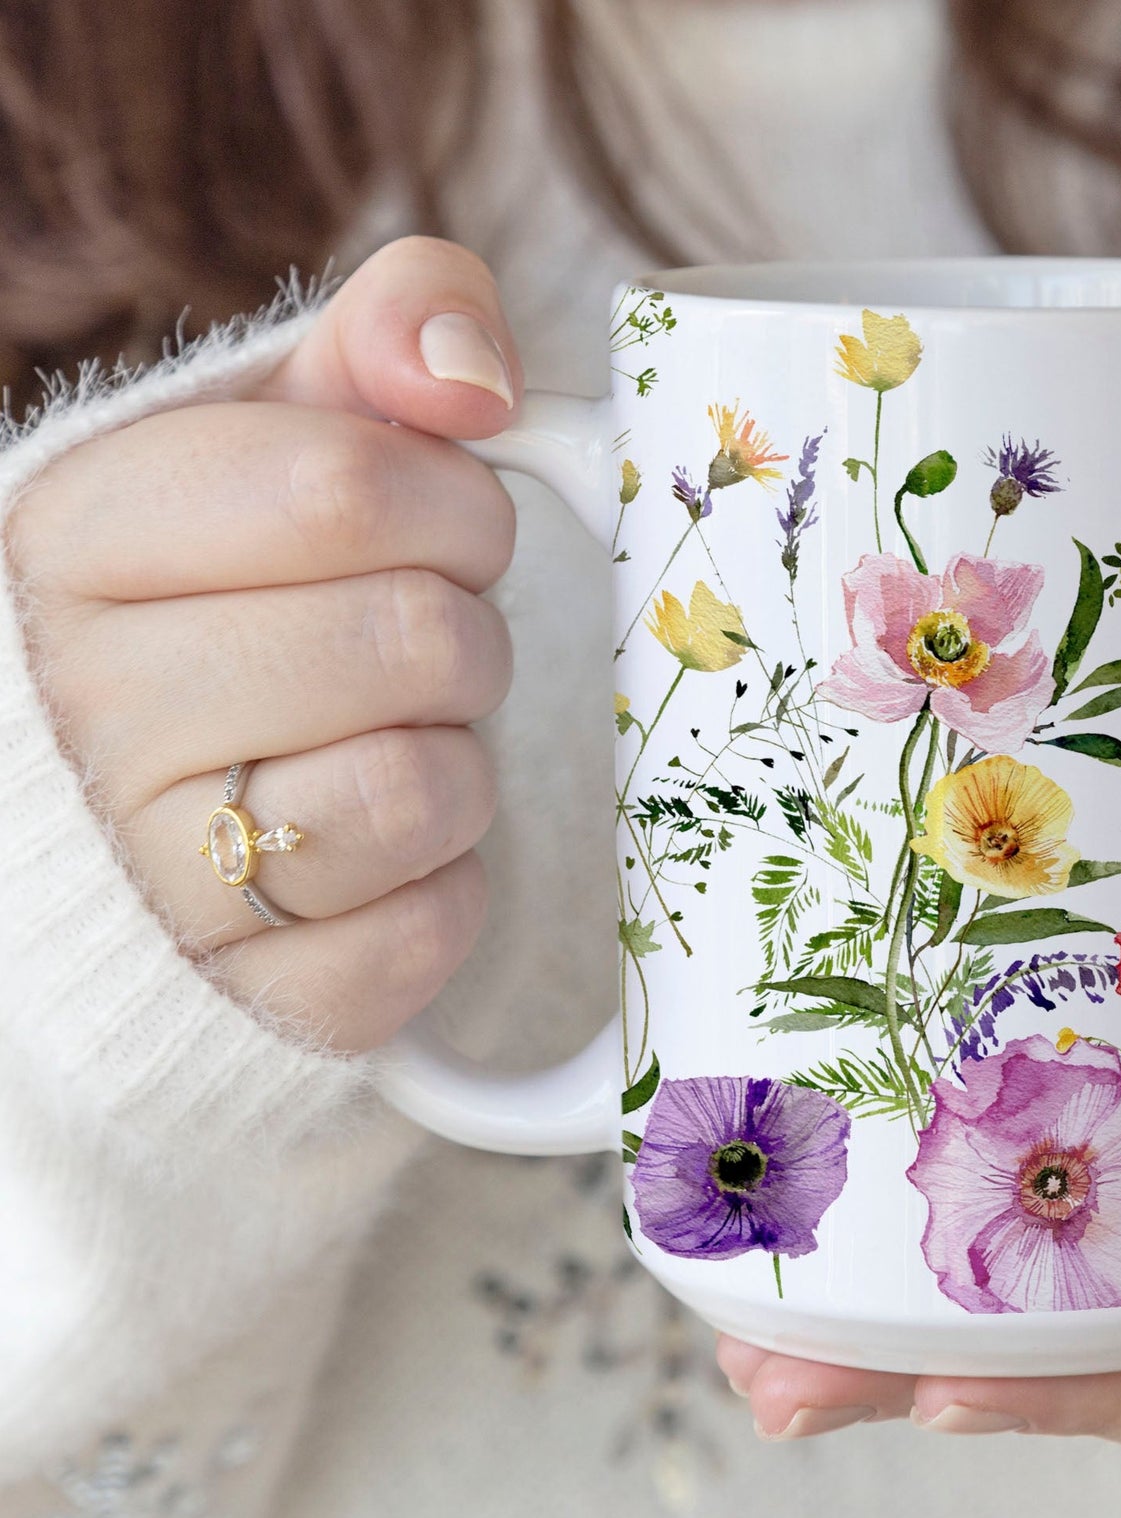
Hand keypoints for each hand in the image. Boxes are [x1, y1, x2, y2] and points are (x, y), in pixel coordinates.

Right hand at [5, 237, 523, 1050]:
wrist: (151, 813)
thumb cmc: (244, 598)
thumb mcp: (288, 431)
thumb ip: (384, 337)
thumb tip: (469, 369)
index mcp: (70, 539)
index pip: (346, 485)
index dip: (451, 501)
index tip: (440, 525)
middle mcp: (85, 713)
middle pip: (413, 637)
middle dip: (464, 630)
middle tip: (413, 647)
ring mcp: (155, 876)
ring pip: (429, 787)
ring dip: (457, 758)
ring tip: (385, 743)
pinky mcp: (256, 996)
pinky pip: (434, 926)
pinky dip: (445, 885)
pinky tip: (377, 855)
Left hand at [717, 1087, 1120, 1456]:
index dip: (1069, 1396)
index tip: (946, 1390)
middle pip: (1072, 1369)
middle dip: (916, 1380)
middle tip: (770, 1383)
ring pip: (1034, 1314)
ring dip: (890, 1325)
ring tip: (745, 1330)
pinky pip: (1047, 1242)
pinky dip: (940, 1248)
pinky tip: (833, 1235)